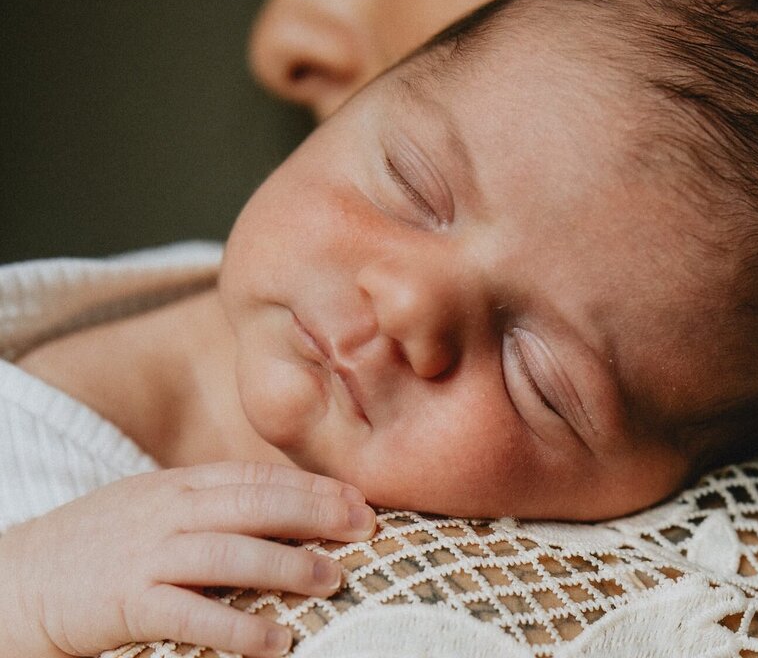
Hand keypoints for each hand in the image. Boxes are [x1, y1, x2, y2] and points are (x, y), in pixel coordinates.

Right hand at [0, 462, 376, 657]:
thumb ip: (211, 503)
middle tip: (364, 527)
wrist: (17, 579)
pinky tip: (277, 640)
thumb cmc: (101, 544)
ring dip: (288, 566)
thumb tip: (287, 510)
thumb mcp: (155, 506)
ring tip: (333, 579)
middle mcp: (167, 511)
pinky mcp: (127, 602)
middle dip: (316, 513)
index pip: (257, 476)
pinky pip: (192, 615)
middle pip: (254, 504)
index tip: (357, 498)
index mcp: (177, 484)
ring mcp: (147, 554)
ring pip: (230, 553)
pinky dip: (238, 628)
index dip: (312, 486)